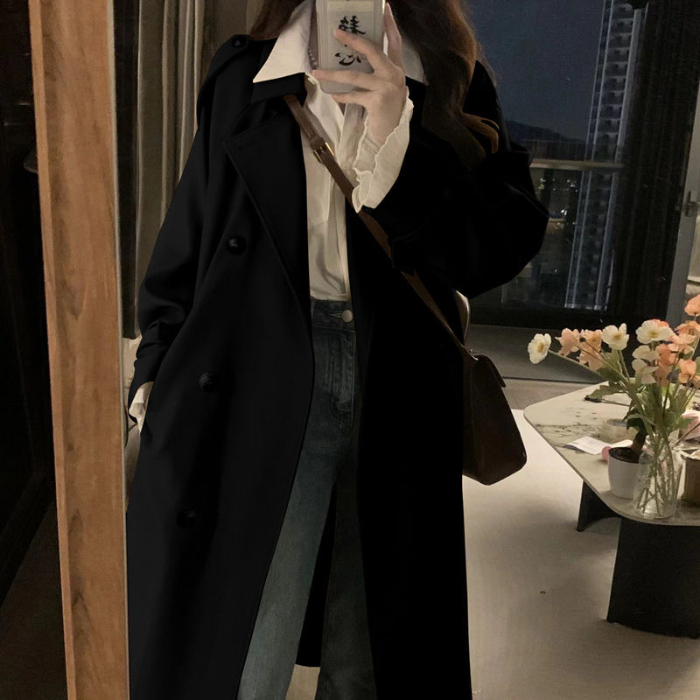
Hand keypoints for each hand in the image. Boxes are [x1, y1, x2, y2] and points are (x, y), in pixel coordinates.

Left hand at [311, 2, 406, 146]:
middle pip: (372, 50)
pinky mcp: (377, 101)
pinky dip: (341, 96)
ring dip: (333, 74)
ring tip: (317, 72)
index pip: (394, 41)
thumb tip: (350, 60)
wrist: (391, 135)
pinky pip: (353, 95)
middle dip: (353, 40)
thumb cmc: (385, 111)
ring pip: (355, 75)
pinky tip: (333, 96)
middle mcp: (394, 75)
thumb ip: (375, 73)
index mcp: (397, 69)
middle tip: (336, 32)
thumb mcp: (384, 88)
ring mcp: (386, 88)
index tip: (384, 6)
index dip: (389, 24)